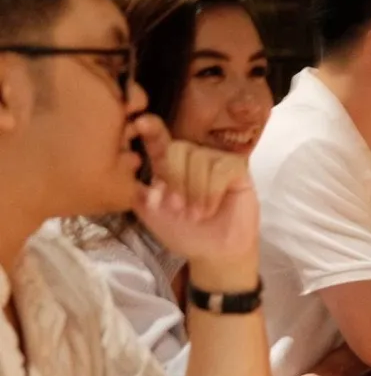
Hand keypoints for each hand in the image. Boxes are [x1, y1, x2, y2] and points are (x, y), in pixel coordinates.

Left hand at [128, 116, 258, 263]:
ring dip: (195, 191)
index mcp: (169, 165)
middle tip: (177, 208)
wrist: (215, 252)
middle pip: (178, 149)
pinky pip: (220, 168)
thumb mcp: (151, 214)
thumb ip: (137, 190)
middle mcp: (192, 158)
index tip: (139, 123)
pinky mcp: (237, 169)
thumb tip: (129, 167)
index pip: (160, 140)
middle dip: (175, 179)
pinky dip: (211, 191)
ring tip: (197, 214)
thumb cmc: (184, 233)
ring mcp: (216, 162)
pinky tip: (210, 209)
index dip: (151, 130)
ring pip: (199, 158)